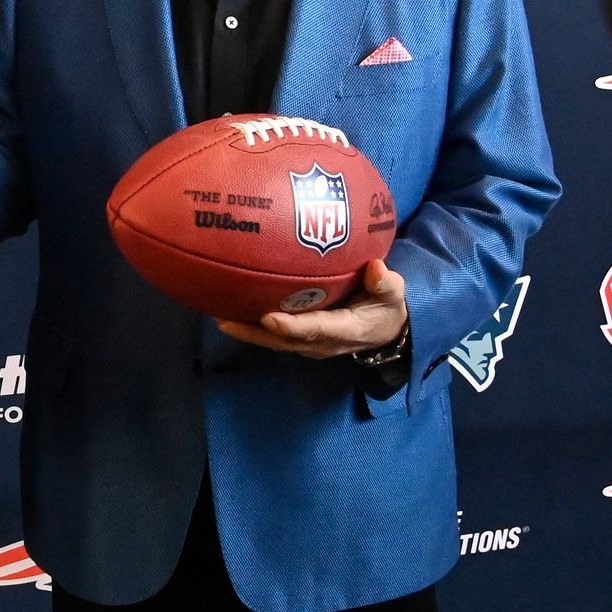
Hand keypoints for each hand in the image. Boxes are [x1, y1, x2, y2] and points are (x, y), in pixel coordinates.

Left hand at [216, 259, 408, 359]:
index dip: (292, 326)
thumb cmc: (387, 307)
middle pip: (283, 341)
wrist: (388, 331)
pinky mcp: (302, 339)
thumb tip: (376, 267)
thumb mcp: (394, 294)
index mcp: (345, 330)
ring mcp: (310, 344)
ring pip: (274, 342)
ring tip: (217, 315)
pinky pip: (274, 337)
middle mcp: (323, 342)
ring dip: (246, 332)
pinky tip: (230, 312)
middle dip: (253, 332)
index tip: (269, 318)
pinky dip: (253, 328)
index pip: (316, 329)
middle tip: (222, 318)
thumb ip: (385, 283)